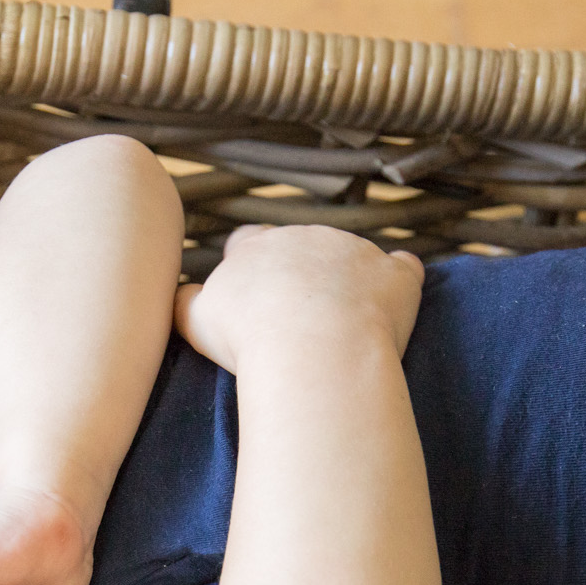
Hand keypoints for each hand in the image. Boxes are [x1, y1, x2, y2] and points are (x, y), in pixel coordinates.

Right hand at [175, 224, 424, 373]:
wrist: (312, 347)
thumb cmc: (249, 339)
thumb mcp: (196, 322)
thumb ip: (184, 302)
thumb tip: (182, 297)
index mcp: (255, 246)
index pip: (247, 241)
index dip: (250, 269)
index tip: (254, 301)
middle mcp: (305, 236)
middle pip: (302, 247)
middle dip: (301, 276)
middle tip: (297, 322)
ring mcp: (354, 250)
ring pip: (350, 257)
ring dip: (347, 283)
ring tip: (342, 328)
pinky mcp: (394, 274)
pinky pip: (403, 269)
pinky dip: (398, 283)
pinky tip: (392, 305)